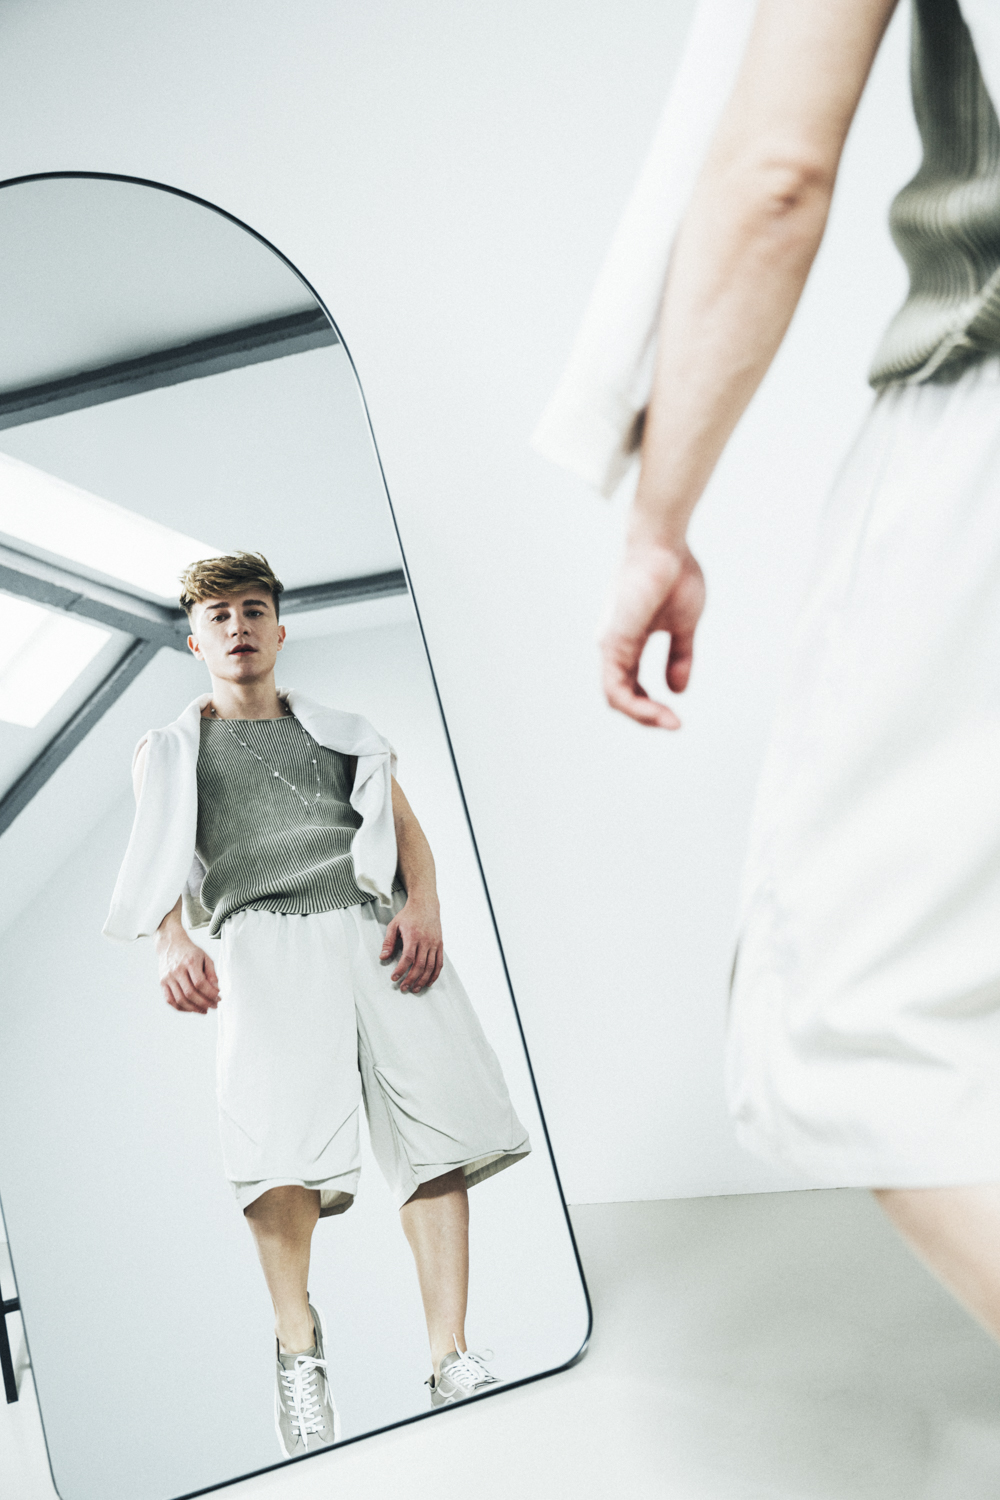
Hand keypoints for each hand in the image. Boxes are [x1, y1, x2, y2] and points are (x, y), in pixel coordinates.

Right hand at [156, 929, 220, 1013]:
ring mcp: (168, 977)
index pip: (200, 983)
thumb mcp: (205, 957)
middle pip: (190, 993)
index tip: (218, 997)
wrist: (171, 944)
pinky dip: (181, 1008)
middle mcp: (177, 970)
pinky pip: (170, 1000)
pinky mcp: (162, 983)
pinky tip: (191, 1008)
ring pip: (180, 999)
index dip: (210, 993)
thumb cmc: (190, 951)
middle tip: (214, 1006)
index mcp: (189, 961)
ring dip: (194, 1008)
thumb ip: (212, 973)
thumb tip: (216, 989)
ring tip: (204, 1010)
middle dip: (204, 1003)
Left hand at [380, 897, 442, 993]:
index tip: (394, 978)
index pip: (407, 958)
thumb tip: (383, 957)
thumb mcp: (394, 925)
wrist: (426, 904)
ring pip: (430, 967)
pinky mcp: (440, 945)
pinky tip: (428, 982)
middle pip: (419, 965)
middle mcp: (425, 941)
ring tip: (415, 989)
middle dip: (411, 979)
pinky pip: (439, 963)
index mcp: (413, 936)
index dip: (401, 970)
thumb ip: (388, 942)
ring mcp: (434, 943)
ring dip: (423, 980)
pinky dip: (434, 974)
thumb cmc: (409, 915)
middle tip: (403, 988)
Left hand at [600, 536, 705, 727]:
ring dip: (643, 716)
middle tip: (675, 725)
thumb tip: (678, 690)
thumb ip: (679, 657)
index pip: (631, 687)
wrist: (664, 545)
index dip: (653, 707)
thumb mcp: (683, 626)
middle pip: (622, 696)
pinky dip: (635, 706)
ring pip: (615, 698)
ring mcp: (609, 644)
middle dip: (648, 717)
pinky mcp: (611, 642)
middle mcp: (613, 646)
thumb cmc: (674, 574)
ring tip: (670, 723)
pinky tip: (658, 712)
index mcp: (628, 642)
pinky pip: (615, 688)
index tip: (678, 718)